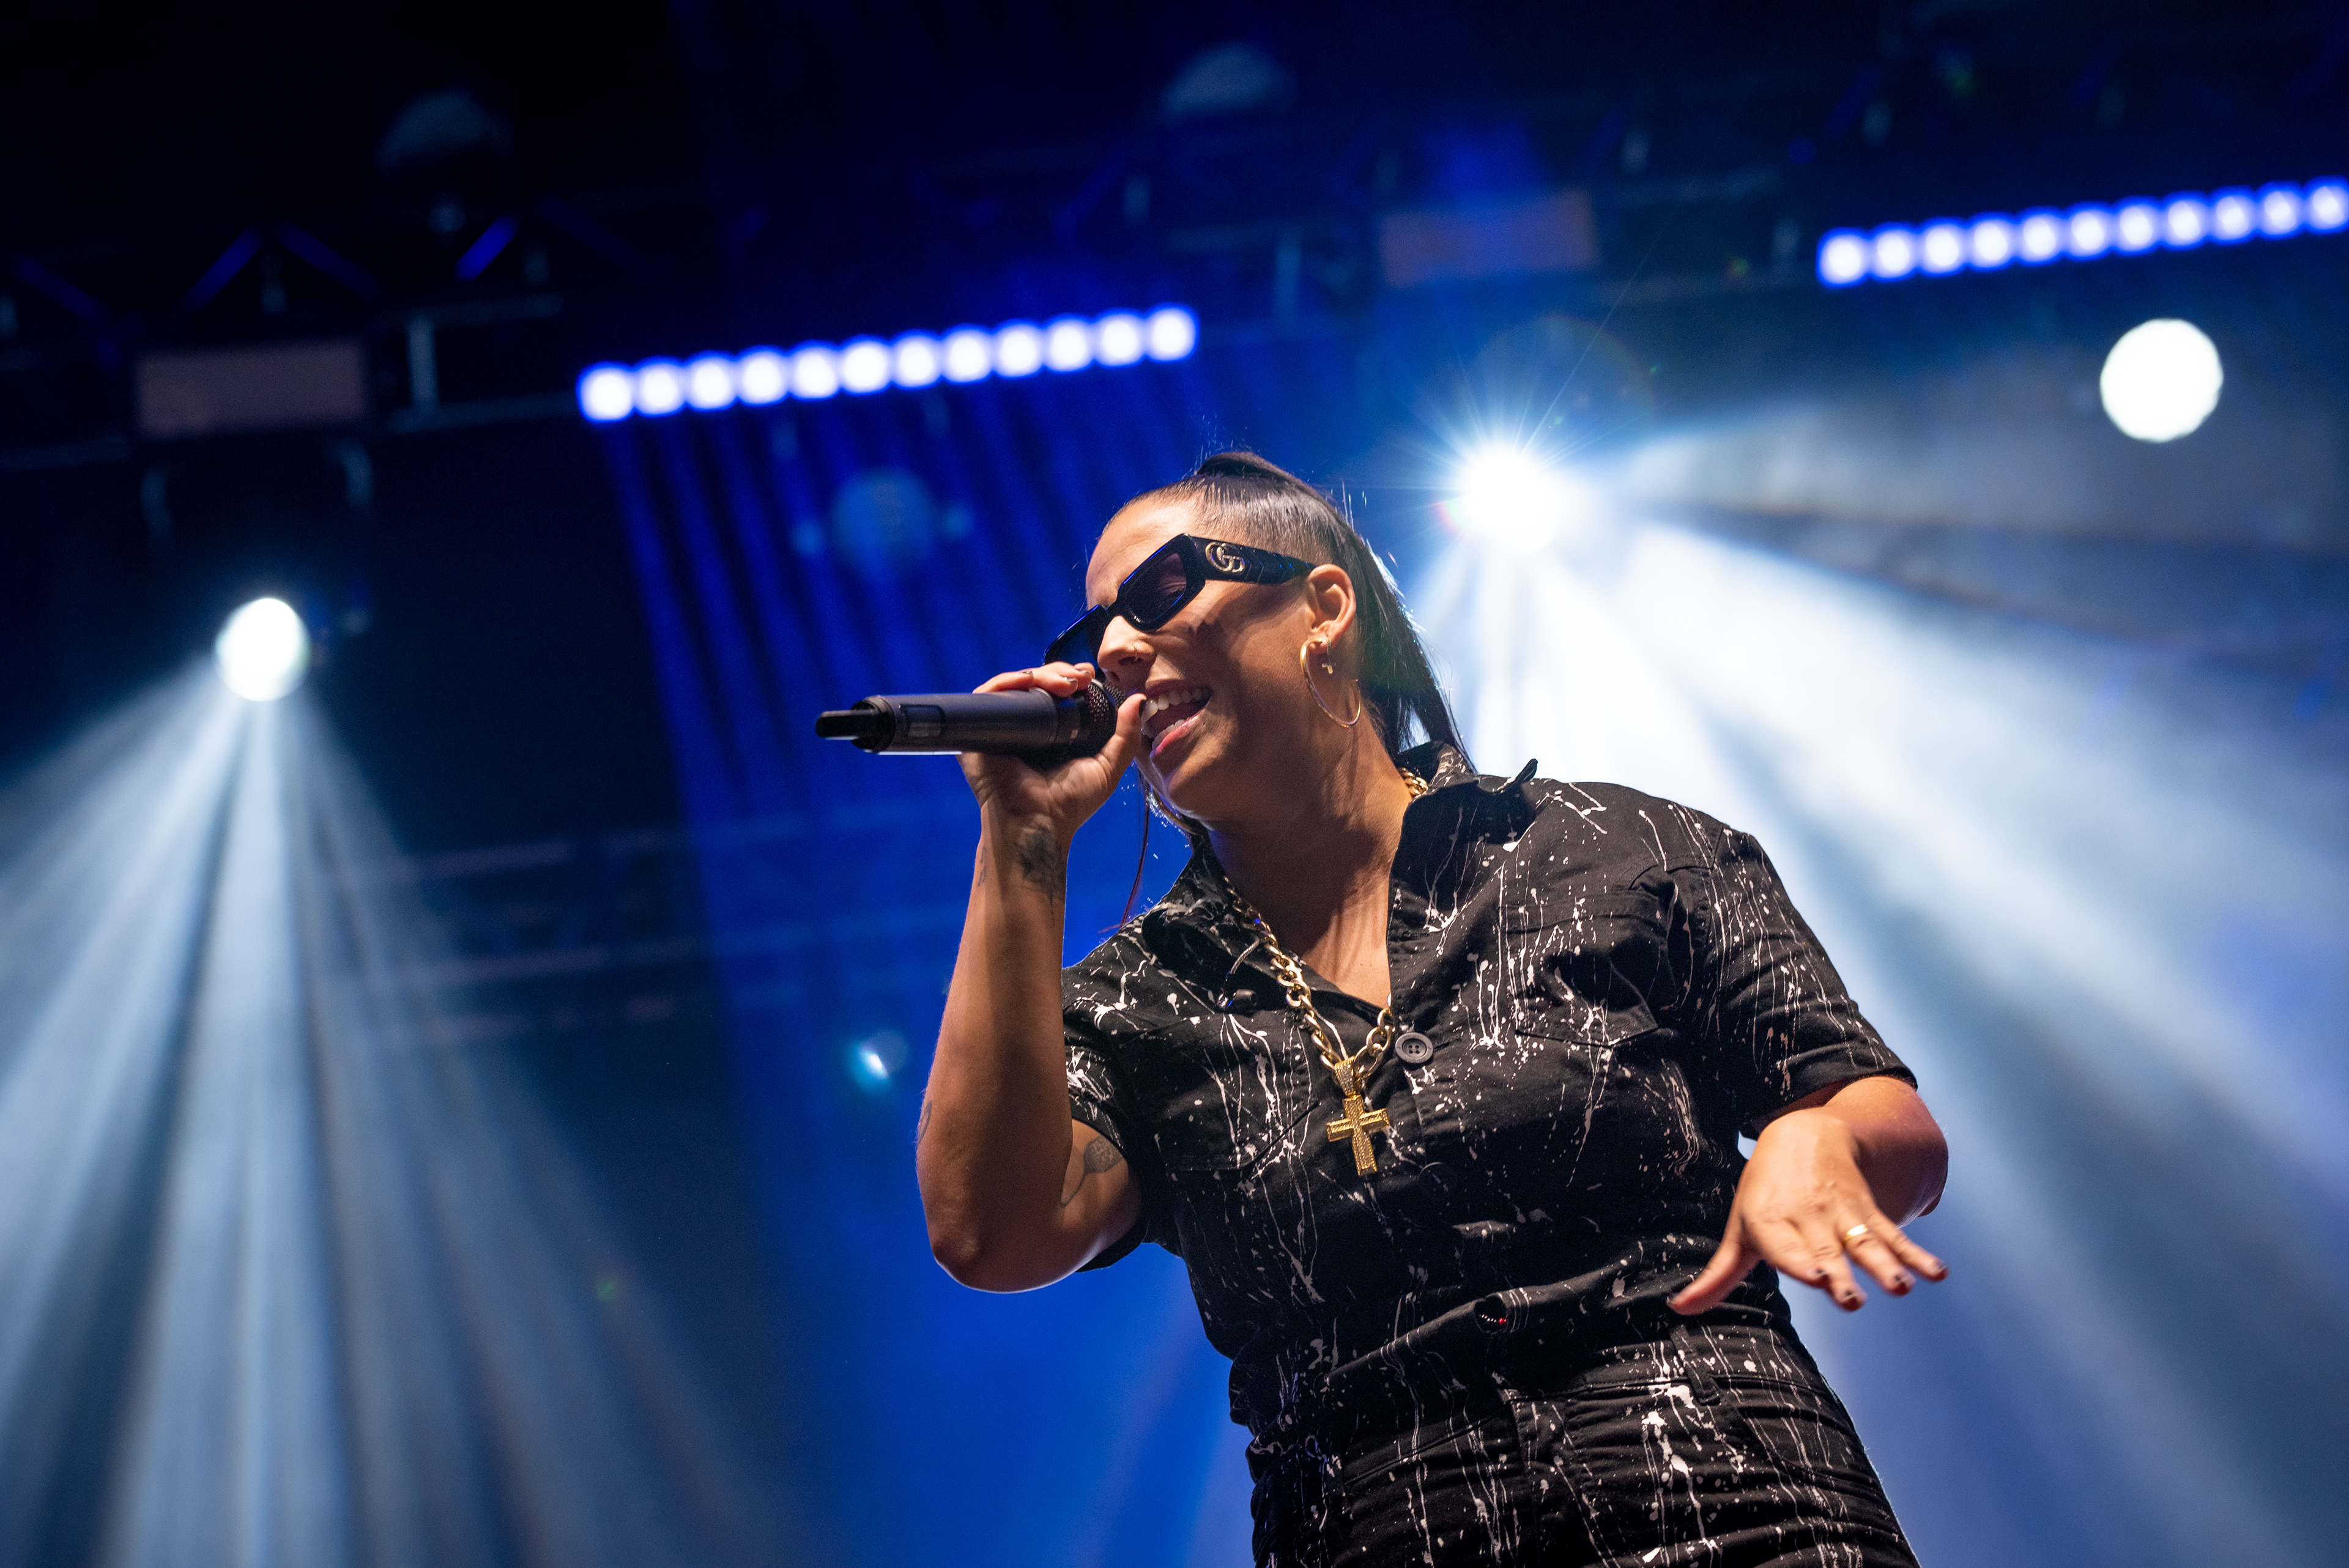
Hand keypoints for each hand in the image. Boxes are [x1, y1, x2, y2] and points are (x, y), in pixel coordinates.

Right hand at [958, 662, 1146, 838]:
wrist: (1038, 823)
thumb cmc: (1069, 804)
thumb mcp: (1107, 767)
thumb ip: (1125, 737)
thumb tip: (1139, 700)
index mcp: (1047, 731)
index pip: (1054, 692)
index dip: (1069, 678)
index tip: (1088, 675)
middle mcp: (1022, 726)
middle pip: (1035, 683)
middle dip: (1059, 673)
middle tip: (1080, 677)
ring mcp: (999, 727)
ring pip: (1015, 685)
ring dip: (1039, 674)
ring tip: (1065, 683)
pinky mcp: (977, 731)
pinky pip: (987, 695)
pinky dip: (1007, 681)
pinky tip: (1028, 681)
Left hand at [1671, 1105, 1947, 1315]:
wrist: (1802, 1134)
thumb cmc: (1763, 1194)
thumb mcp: (1739, 1230)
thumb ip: (1718, 1275)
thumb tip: (1679, 1309)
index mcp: (1770, 1224)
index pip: (1784, 1246)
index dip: (1799, 1262)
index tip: (1817, 1278)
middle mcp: (1807, 1218)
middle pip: (1827, 1250)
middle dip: (1840, 1274)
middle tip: (1851, 1299)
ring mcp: (1842, 1213)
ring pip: (1865, 1241)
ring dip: (1886, 1264)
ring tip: (1903, 1287)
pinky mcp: (1869, 1211)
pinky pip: (1894, 1234)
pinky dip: (1916, 1253)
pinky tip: (1937, 1273)